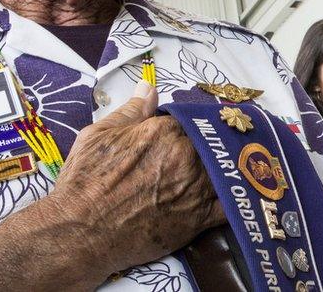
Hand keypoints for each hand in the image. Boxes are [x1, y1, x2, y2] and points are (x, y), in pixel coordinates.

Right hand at [49, 80, 225, 277]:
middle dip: (211, 144)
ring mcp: (197, 188)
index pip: (192, 119)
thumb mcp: (100, 134)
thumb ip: (132, 110)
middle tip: (214, 147)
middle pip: (212, 143)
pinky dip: (239, 197)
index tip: (192, 131)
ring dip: (229, 167)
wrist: (80, 233)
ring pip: (227, 169)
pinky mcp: (201, 219)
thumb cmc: (85, 182)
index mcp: (166, 130)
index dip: (192, 125)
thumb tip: (150, 88)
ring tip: (236, 165)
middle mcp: (187, 156)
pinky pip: (233, 204)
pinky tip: (242, 193)